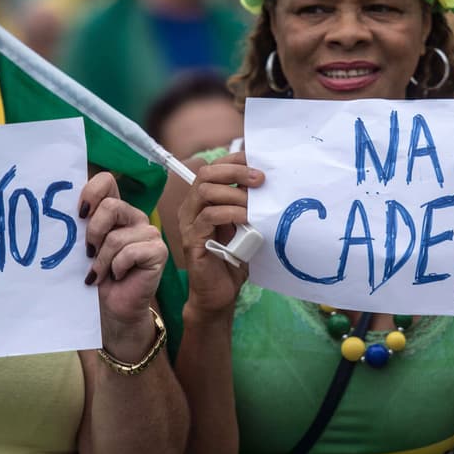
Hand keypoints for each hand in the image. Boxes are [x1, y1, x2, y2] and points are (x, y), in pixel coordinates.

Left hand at [81, 172, 167, 357]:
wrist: (112, 308)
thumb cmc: (96, 276)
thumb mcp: (82, 247)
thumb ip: (80, 226)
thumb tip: (60, 210)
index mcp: (115, 210)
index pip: (106, 181)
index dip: (90, 193)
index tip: (78, 214)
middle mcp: (134, 216)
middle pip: (111, 206)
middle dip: (93, 233)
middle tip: (88, 253)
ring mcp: (150, 233)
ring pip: (116, 237)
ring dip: (102, 261)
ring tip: (101, 273)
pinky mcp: (159, 251)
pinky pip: (130, 253)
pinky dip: (117, 268)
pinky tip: (118, 277)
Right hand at [177, 152, 262, 321]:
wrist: (220, 293)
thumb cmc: (234, 258)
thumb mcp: (244, 224)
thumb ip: (247, 204)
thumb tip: (265, 181)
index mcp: (203, 200)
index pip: (214, 168)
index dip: (234, 160)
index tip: (258, 162)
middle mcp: (192, 208)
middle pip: (206, 173)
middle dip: (235, 171)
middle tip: (260, 179)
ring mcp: (189, 223)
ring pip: (205, 191)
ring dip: (234, 193)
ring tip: (254, 204)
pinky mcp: (192, 240)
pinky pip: (208, 217)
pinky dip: (230, 213)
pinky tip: (246, 219)